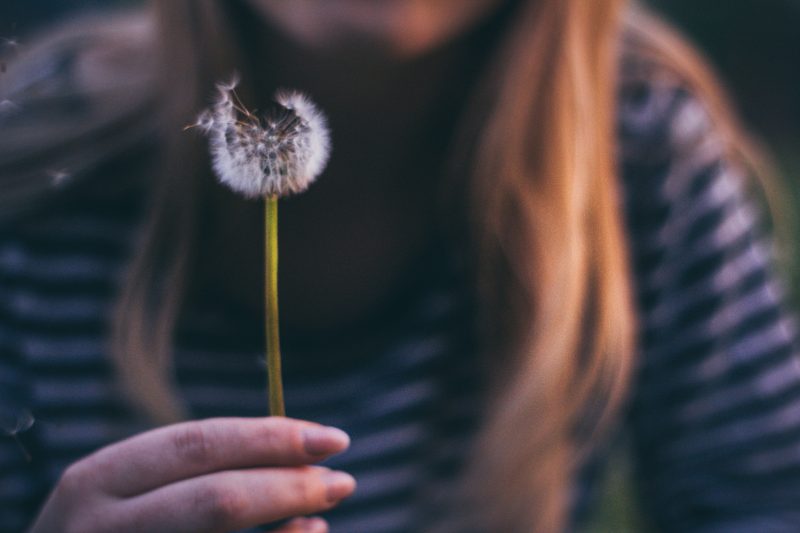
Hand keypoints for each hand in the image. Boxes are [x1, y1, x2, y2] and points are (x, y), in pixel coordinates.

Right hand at [29, 417, 354, 532]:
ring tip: (326, 509)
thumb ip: (190, 474)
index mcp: (99, 479)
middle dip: (289, 483)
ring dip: (286, 519)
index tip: (332, 438)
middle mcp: (98, 525)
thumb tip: (297, 456)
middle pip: (215, 497)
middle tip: (343, 478)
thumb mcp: (128, 497)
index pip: (200, 444)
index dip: (272, 438)